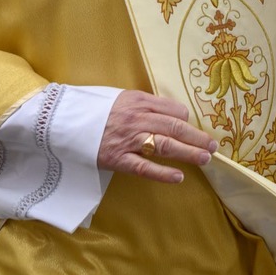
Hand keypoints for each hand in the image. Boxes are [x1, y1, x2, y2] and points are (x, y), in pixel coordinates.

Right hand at [96, 90, 217, 183]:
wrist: (62, 120)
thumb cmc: (92, 109)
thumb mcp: (119, 97)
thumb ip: (142, 104)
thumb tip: (168, 112)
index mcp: (138, 101)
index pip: (173, 110)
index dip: (187, 120)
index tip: (193, 128)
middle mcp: (136, 118)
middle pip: (175, 128)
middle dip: (197, 137)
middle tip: (213, 146)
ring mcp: (128, 139)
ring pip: (166, 145)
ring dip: (189, 152)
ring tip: (205, 159)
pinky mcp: (118, 159)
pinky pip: (145, 167)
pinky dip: (163, 173)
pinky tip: (179, 177)